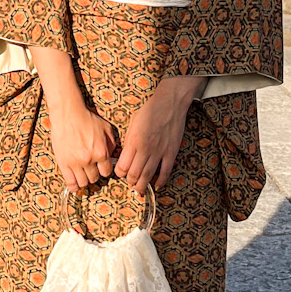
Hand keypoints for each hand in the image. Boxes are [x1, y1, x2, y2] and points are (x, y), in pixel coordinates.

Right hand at [48, 95, 118, 190]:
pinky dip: (74, 186)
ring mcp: (75, 163)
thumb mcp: (106, 129)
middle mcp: (89, 160)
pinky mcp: (64, 163)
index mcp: (101, 152)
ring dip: (85, 179)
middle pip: (95, 178)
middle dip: (94, 174)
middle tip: (92, 169)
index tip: (101, 167)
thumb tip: (112, 155)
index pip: (106, 172)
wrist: (68, 114)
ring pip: (83, 182)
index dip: (104, 170)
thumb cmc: (87, 119)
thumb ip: (112, 144)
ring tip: (83, 174)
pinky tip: (75, 184)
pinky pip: (70, 182)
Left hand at [115, 75, 201, 194]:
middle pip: (134, 174)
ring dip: (142, 185)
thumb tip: (125, 154)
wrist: (170, 102)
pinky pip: (165, 172)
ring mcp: (159, 152)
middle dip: (130, 182)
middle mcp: (145, 149)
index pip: (122, 166)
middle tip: (130, 182)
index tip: (120, 173)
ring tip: (139, 189)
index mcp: (133, 141)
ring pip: (148, 176)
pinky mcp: (171, 152)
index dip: (119, 173)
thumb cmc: (150, 109)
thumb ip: (129, 140)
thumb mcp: (133, 122)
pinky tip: (156, 185)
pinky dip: (161, 181)